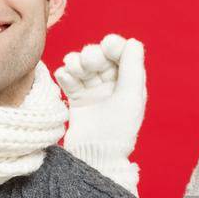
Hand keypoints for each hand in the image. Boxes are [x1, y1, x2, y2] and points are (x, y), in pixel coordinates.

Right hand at [57, 34, 146, 160]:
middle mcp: (112, 84)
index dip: (112, 45)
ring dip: (75, 62)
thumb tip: (134, 42)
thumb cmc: (118, 129)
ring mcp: (92, 91)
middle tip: (88, 65)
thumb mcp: (130, 97)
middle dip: (91, 54)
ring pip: (81, 64)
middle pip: (98, 55)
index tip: (107, 46)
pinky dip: (65, 73)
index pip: (121, 52)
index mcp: (129, 82)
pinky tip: (65, 79)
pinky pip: (67, 77)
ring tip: (74, 72)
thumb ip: (132, 68)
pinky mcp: (75, 98)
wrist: (95, 156)